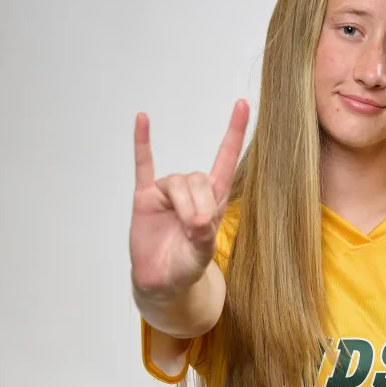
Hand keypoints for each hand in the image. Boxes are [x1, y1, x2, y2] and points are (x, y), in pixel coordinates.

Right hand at [129, 100, 249, 294]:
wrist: (162, 280)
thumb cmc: (187, 264)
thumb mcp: (202, 254)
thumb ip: (204, 236)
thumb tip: (199, 219)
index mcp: (214, 199)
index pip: (226, 159)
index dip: (235, 133)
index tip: (243, 105)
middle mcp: (193, 190)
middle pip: (198, 178)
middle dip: (198, 204)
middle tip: (195, 229)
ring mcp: (168, 192)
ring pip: (176, 182)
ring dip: (182, 204)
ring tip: (183, 228)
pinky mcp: (145, 197)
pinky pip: (143, 165)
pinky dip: (143, 142)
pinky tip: (142, 119)